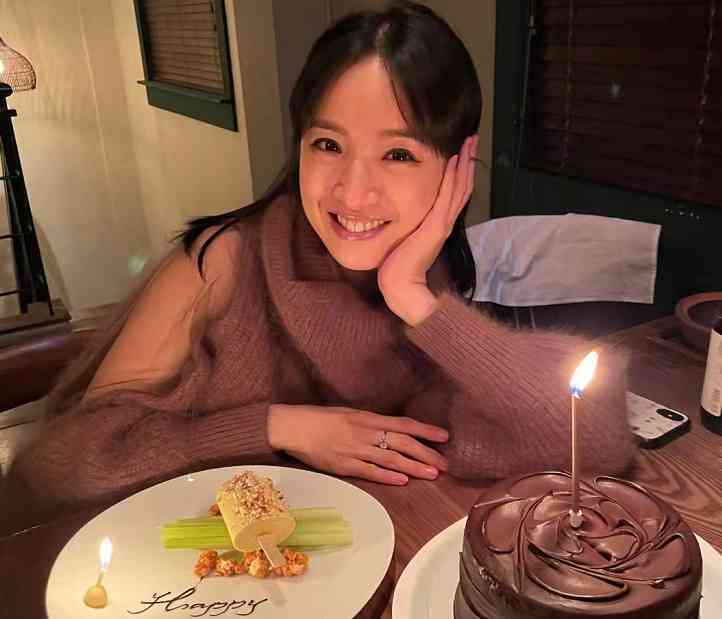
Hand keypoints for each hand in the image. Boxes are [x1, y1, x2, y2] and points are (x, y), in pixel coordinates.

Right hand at [267, 404, 448, 484]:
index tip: (444, 436)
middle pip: (403, 443)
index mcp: (368, 418)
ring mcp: (356, 450)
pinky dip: (388, 476)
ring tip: (432, 474)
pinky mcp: (344, 465)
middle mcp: (365, 433)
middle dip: (426, 453)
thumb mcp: (349, 414)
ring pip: (391, 459)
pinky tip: (403, 481)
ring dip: (413, 467)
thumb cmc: (320, 418)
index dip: (425, 430)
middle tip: (445, 464)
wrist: (294, 427)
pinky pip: (370, 471)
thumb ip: (370, 423)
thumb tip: (391, 430)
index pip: (403, 424)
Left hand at [378, 134, 477, 325]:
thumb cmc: (397, 266)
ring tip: (469, 142)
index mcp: (438, 224)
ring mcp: (442, 223)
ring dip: (464, 163)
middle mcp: (444, 221)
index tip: (462, 150)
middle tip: (472, 138)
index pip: (454, 192)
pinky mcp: (436, 225)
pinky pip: (447, 196)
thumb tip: (399, 215)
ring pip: (458, 187)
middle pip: (462, 185)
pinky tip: (456, 161)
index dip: (460, 171)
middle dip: (467, 161)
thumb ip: (408, 226)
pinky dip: (453, 178)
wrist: (401, 285)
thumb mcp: (404, 239)